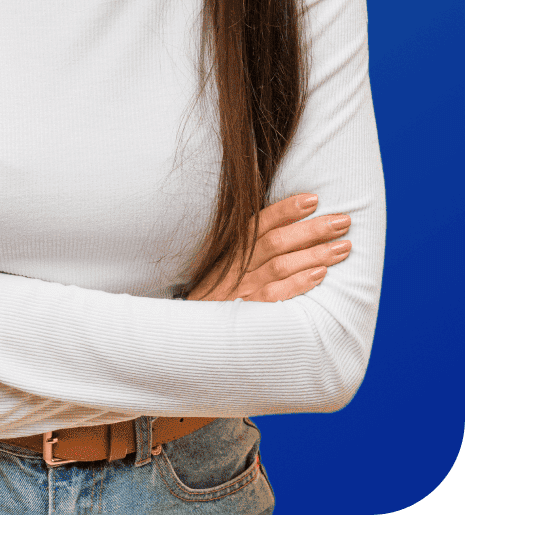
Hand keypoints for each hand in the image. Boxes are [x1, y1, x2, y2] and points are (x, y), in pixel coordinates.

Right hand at [186, 194, 351, 303]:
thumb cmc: (216, 297)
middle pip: (276, 242)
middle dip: (312, 229)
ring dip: (314, 254)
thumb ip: (248, 249)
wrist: (193, 336)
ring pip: (280, 265)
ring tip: (344, 246)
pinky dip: (298, 283)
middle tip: (343, 220)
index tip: (314, 199)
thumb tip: (287, 227)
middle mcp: (236, 267)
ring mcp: (241, 291)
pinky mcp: (247, 314)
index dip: (286, 209)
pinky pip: (275, 296)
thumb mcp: (223, 268)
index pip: (260, 223)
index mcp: (231, 251)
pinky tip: (321, 275)